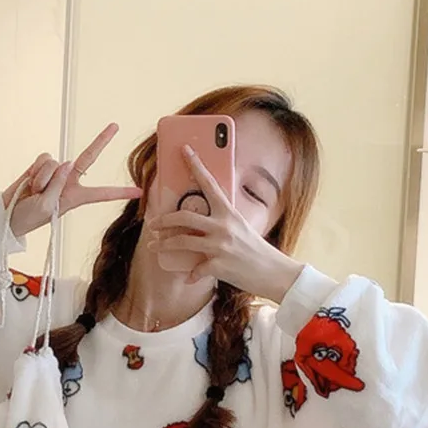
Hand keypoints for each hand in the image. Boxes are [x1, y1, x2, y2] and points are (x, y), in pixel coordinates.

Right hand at [2, 122, 140, 239]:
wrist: (9, 214)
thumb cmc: (30, 217)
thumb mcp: (47, 207)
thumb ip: (59, 184)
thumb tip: (67, 162)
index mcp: (77, 197)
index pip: (102, 193)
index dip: (120, 192)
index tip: (139, 191)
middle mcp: (70, 181)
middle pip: (89, 157)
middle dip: (102, 141)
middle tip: (116, 125)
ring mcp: (56, 171)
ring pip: (57, 164)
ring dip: (43, 178)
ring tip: (35, 192)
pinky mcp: (42, 164)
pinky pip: (44, 159)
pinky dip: (36, 171)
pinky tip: (30, 182)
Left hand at [145, 145, 303, 301]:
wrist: (274, 273)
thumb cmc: (256, 250)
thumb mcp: (241, 228)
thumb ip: (222, 221)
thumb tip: (201, 219)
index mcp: (229, 212)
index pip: (209, 184)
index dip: (195, 165)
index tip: (184, 150)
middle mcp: (223, 226)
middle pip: (184, 216)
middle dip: (164, 220)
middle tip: (153, 223)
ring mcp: (220, 246)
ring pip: (182, 241)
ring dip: (164, 244)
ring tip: (154, 246)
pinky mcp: (218, 266)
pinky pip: (195, 270)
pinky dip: (190, 275)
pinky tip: (189, 277)